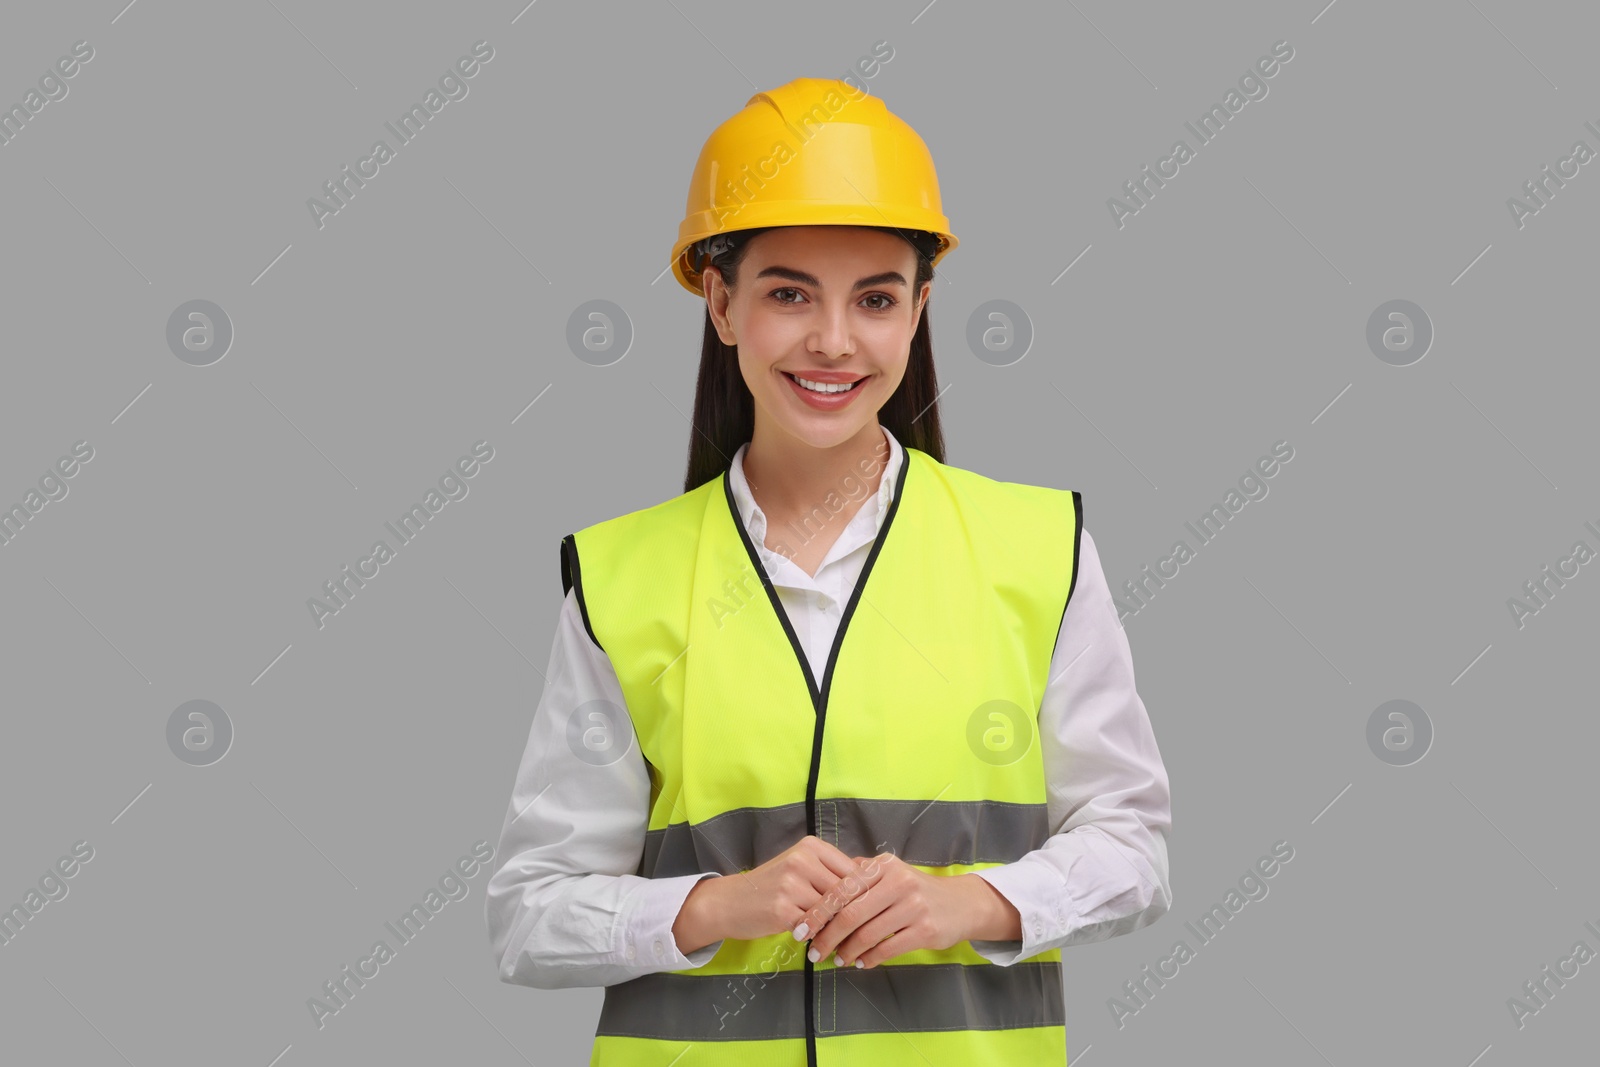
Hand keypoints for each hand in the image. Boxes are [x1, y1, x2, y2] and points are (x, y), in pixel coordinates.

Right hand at [674, 835, 868, 952]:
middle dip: (855, 915)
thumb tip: (873, 876)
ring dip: (838, 929)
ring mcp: (792, 884)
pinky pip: (815, 927)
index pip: (854, 871)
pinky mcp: (783, 909)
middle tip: (862, 932)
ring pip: (833, 911)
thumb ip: (832, 871)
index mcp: (812, 847)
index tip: (872, 912)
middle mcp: (803, 860)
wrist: (729, 902)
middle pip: (847, 891)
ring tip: (841, 940)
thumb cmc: (771, 886)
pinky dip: (820, 937)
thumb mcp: (802, 868)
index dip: (867, 894)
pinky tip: (818, 944)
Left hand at [799, 852, 1012, 968]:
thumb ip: (860, 874)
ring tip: (837, 959)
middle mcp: (898, 883)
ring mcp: (913, 907)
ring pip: (867, 934)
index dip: (818, 911)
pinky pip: (888, 949)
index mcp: (884, 866)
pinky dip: (869, 959)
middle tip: (813, 952)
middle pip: (850, 914)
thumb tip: (820, 887)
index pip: (842, 889)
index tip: (801, 928)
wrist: (960, 904)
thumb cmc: (916, 889)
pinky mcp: (925, 930)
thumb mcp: (890, 872)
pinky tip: (861, 963)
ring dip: (847, 951)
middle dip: (827, 937)